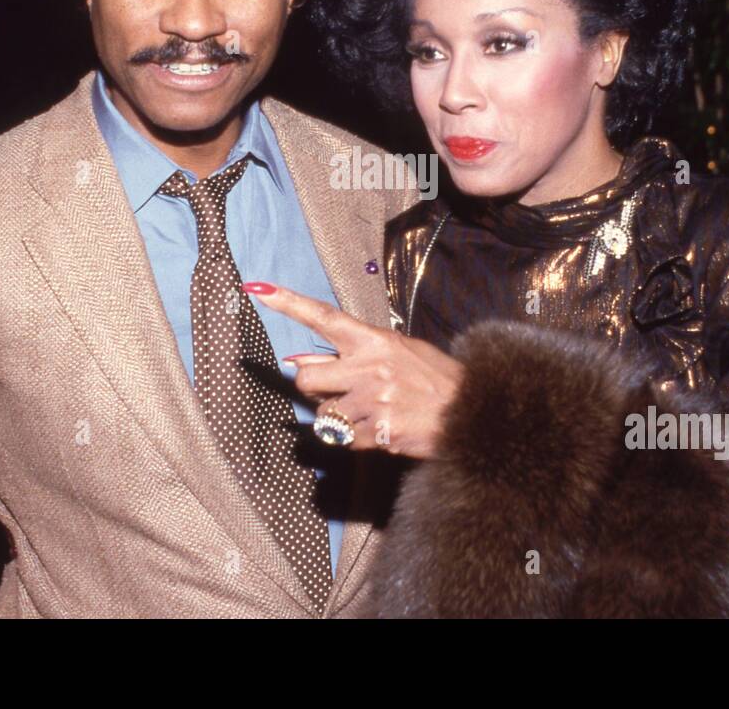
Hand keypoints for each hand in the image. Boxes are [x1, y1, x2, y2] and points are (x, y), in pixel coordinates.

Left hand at [243, 282, 463, 458]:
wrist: (471, 412)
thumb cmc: (432, 379)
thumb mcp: (398, 353)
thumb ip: (349, 356)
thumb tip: (298, 359)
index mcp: (374, 340)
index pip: (323, 317)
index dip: (288, 302)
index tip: (257, 289)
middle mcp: (369, 366)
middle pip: (307, 377)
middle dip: (314, 388)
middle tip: (339, 391)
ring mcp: (372, 400)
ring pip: (323, 414)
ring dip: (337, 417)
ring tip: (369, 411)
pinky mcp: (376, 431)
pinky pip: (342, 439)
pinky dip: (353, 438)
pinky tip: (378, 428)